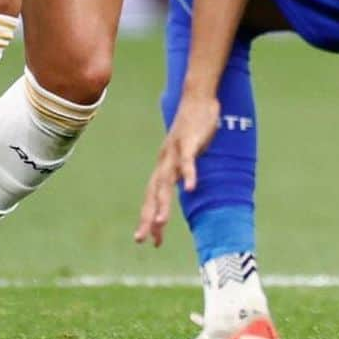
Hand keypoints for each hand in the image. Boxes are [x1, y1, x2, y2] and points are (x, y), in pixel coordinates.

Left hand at [134, 92, 219, 247]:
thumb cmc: (192, 127)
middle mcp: (164, 161)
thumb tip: (184, 187)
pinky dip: (189, 174)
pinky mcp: (188, 142)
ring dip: (163, 203)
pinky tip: (191, 188)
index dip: (149, 218)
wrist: (196, 97)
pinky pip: (188, 161)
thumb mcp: (184, 153)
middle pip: (153, 193)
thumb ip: (182, 170)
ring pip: (166, 181)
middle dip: (147, 217)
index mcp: (163, 166)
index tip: (149, 241)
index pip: (152, 197)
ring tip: (161, 223)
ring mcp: (175, 151)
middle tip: (141, 239)